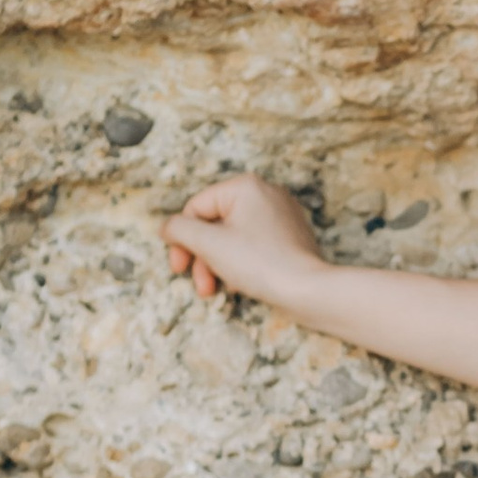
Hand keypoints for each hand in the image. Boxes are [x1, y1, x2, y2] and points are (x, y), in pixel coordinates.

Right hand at [163, 175, 327, 314]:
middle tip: (200, 285)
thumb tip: (167, 227)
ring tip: (216, 290)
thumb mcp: (209, 244)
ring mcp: (282, 215)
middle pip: (215, 224)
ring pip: (233, 237)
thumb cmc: (262, 264)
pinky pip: (254, 246)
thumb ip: (180, 230)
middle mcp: (266, 193)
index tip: (179, 268)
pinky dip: (241, 264)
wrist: (310, 291)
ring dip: (218, 265)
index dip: (182, 239)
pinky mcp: (291, 237)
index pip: (196, 208)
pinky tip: (240, 285)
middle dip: (202, 257)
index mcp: (245, 186)